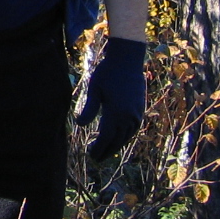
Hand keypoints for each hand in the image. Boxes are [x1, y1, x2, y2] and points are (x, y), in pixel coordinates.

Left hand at [76, 37, 147, 160]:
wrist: (127, 60)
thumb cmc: (107, 73)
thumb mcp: (94, 89)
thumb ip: (89, 109)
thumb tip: (80, 125)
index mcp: (116, 113)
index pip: (106, 137)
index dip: (99, 148)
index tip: (91, 155)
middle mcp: (128, 117)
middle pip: (117, 140)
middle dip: (107, 150)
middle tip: (97, 158)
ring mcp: (136, 113)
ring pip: (126, 136)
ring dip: (116, 145)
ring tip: (106, 150)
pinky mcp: (140, 109)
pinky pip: (133, 129)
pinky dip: (125, 136)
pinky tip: (119, 137)